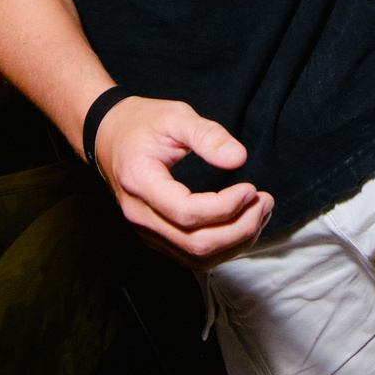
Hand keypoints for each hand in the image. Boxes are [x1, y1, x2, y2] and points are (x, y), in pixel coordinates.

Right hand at [90, 94, 273, 262]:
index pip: (186, 212)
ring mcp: (147, 231)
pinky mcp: (157, 238)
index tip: (250, 188)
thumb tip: (239, 158)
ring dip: (236, 241)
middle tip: (265, 202)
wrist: (109, 137)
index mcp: (140, 183)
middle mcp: (140, 216)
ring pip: (197, 257)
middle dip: (239, 229)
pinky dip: (224, 246)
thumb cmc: (141, 124)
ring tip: (261, 212)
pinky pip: (193, 256)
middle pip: (195, 244)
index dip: (224, 208)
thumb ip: (207, 134)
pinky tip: (243, 224)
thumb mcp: (174, 116)